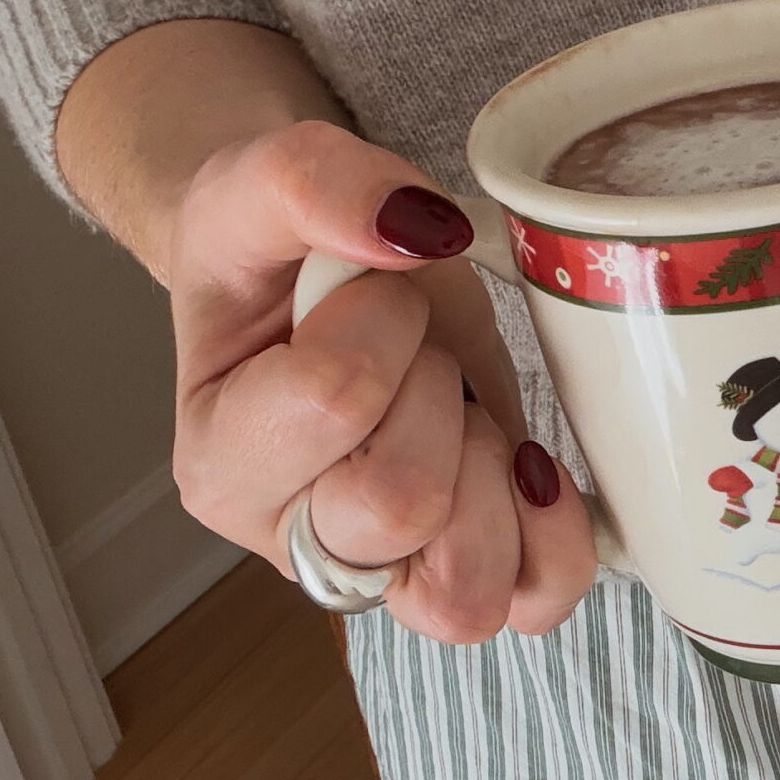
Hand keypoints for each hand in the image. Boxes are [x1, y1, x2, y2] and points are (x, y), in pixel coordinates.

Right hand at [168, 120, 596, 641]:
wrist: (319, 280)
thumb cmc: (278, 252)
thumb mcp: (265, 182)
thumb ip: (316, 181)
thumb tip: (415, 227)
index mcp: (221, 459)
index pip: (332, 400)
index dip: (380, 323)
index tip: (369, 295)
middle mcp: (294, 539)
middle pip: (401, 504)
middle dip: (437, 392)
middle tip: (418, 353)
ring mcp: (386, 571)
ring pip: (465, 591)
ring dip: (491, 476)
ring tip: (461, 414)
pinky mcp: (468, 572)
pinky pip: (535, 597)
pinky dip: (558, 538)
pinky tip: (533, 467)